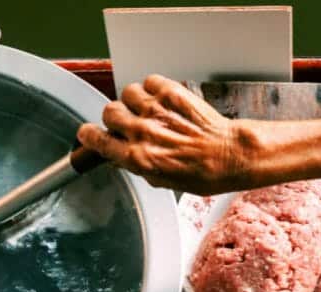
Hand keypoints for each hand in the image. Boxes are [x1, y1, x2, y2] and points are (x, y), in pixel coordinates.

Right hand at [77, 75, 247, 194]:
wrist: (231, 155)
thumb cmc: (204, 173)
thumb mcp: (164, 181)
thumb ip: (139, 166)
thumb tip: (123, 156)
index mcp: (138, 158)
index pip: (97, 140)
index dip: (90, 136)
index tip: (89, 134)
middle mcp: (143, 132)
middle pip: (109, 112)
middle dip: (116, 118)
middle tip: (129, 122)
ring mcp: (157, 110)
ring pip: (127, 93)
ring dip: (135, 100)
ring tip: (150, 109)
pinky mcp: (172, 93)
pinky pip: (149, 81)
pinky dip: (154, 88)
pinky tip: (164, 100)